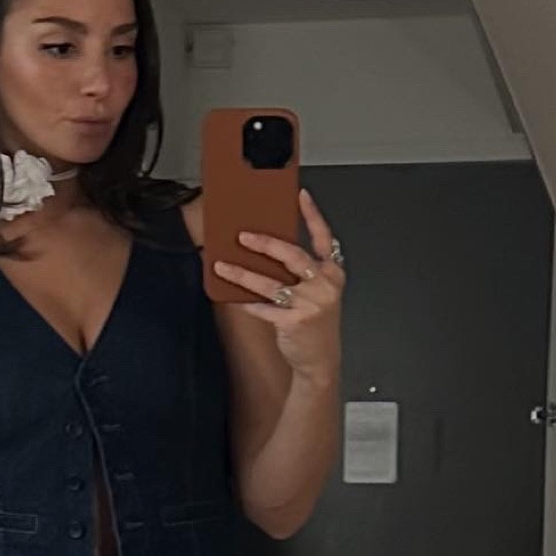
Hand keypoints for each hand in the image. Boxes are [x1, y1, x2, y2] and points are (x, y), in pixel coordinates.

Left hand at [212, 187, 344, 384]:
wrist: (320, 359)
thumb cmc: (316, 322)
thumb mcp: (319, 292)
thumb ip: (303, 272)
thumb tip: (268, 249)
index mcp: (332, 272)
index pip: (323, 237)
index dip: (312, 215)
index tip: (300, 196)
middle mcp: (324, 285)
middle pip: (292, 256)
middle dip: (265, 243)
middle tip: (243, 236)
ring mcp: (310, 304)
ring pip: (270, 283)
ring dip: (243, 273)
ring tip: (223, 266)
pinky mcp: (294, 321)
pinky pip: (264, 308)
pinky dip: (247, 303)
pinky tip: (233, 297)